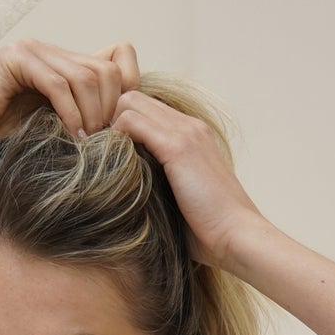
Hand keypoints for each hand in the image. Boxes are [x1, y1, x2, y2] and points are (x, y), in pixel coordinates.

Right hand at [0, 38, 142, 180]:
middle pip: (107, 71)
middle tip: (102, 145)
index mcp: (64, 67)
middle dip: (110, 112)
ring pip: (86, 76)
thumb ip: (85, 125)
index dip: (128, 93)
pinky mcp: (15, 60)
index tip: (119, 133)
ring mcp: (33, 52)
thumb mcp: (57, 139)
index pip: (119, 60)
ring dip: (92, 115)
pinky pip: (57, 82)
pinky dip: (70, 112)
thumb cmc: (0, 151)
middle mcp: (51, 53)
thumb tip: (126, 135)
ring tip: (86, 145)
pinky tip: (70, 136)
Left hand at [105, 90, 265, 272]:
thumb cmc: (209, 232)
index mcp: (191, 136)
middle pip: (133, 98)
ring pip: (129, 102)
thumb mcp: (179, 203)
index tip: (106, 156)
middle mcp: (188, 126)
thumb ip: (158, 189)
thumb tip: (126, 197)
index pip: (146, 109)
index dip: (120, 127)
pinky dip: (114, 136)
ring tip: (102, 161)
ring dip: (109, 128)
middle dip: (109, 122)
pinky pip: (132, 121)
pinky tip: (110, 164)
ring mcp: (184, 132)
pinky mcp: (178, 147)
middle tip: (98, 156)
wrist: (237, 236)